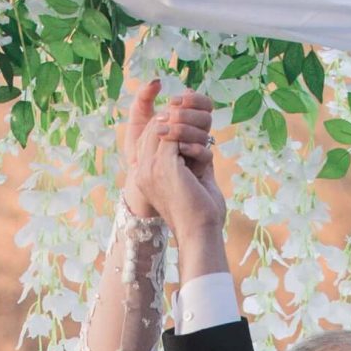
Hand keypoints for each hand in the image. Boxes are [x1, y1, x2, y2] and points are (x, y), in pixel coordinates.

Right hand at [129, 93, 227, 272]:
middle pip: (156, 124)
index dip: (170, 120)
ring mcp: (151, 167)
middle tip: (201, 118)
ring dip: (190, 126)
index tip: (191, 118)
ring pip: (167, 126)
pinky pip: (178, 134)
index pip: (151, 133)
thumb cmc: (199, 213)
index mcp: (144, 174)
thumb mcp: (192, 179)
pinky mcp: (165, 165)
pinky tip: (207, 149)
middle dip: (179, 116)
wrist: (200, 234)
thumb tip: (200, 138)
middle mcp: (143, 169)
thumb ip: (190, 157)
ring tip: (207, 133)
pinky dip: (195, 138)